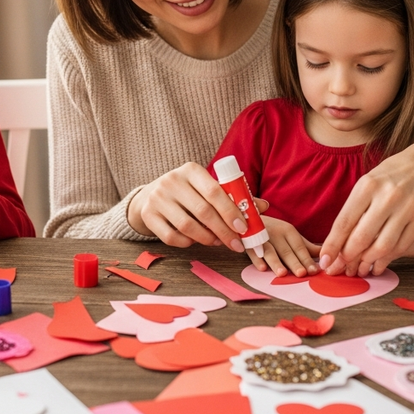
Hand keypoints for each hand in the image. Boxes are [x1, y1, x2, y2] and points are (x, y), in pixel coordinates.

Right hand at [126, 162, 246, 251]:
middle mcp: (172, 180)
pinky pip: (172, 237)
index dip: (230, 212)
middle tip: (236, 244)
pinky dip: (188, 243)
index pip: (214, 191)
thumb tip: (264, 207)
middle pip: (203, 211)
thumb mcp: (207, 188)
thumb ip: (234, 197)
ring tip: (217, 242)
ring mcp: (157, 198)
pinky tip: (196, 241)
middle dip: (223, 231)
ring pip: (187, 226)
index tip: (243, 228)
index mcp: (191, 170)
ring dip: (207, 239)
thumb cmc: (189, 193)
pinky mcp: (148, 215)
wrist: (150, 195)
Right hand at [246, 216, 319, 277]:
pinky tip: (262, 268)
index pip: (299, 247)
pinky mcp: (247, 242)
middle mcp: (275, 233)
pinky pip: (252, 252)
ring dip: (276, 262)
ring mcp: (261, 237)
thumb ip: (306, 247)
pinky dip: (257, 260)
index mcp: (288, 231)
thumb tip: (324, 256)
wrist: (247, 217)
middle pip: (286, 251)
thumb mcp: (290, 235)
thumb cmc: (274, 230)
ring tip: (282, 273)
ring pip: (269, 251)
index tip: (314, 271)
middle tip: (302, 274)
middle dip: (294, 262)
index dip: (306, 259)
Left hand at [320, 135, 413, 276]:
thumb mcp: (367, 183)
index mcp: (367, 186)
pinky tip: (377, 264)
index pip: (344, 221)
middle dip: (347, 258)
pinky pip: (400, 246)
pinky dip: (387, 259)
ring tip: (359, 269)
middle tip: (340, 268)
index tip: (325, 260)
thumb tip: (336, 242)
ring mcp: (406, 208)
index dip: (332, 245)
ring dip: (367, 262)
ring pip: (382, 246)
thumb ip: (354, 210)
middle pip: (361, 237)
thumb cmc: (389, 176)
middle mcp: (387, 197)